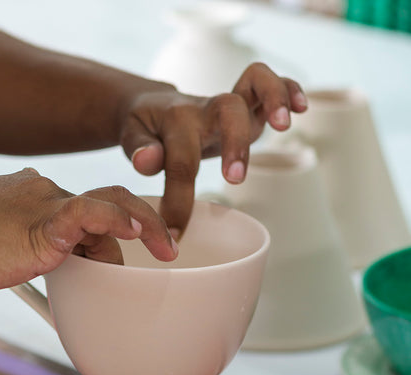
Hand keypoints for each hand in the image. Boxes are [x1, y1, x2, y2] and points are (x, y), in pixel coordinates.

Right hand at [0, 168, 177, 294]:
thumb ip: (8, 243)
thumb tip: (16, 257)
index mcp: (28, 194)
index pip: (79, 207)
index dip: (103, 231)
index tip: (112, 254)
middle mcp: (41, 192)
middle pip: (103, 204)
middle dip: (134, 227)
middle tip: (158, 250)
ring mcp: (43, 204)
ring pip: (110, 203)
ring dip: (143, 227)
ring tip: (164, 250)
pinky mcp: (43, 221)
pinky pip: (92, 213)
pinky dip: (119, 220)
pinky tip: (139, 233)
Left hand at [118, 62, 307, 236]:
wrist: (153, 107)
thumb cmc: (145, 130)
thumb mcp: (132, 137)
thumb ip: (138, 150)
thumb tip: (147, 161)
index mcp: (175, 122)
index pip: (180, 162)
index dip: (179, 202)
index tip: (175, 235)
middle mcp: (205, 108)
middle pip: (226, 111)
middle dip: (235, 143)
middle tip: (234, 180)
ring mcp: (229, 102)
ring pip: (255, 81)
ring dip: (274, 99)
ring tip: (284, 126)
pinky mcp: (247, 102)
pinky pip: (271, 83)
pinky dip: (289, 89)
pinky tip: (301, 109)